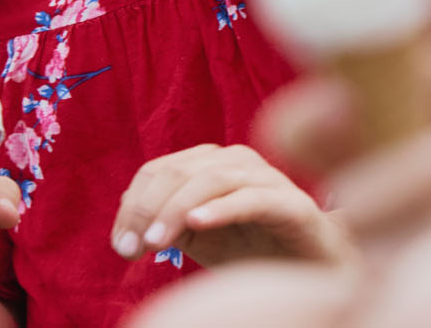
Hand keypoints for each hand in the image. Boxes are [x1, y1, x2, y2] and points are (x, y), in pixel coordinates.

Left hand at [112, 144, 350, 269]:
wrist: (309, 271)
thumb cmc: (251, 249)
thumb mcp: (198, 238)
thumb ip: (165, 225)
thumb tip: (128, 227)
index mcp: (210, 162)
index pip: (157, 170)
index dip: (132, 205)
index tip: (121, 246)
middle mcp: (237, 160)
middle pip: (178, 171)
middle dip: (147, 210)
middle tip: (132, 249)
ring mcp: (267, 178)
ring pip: (211, 179)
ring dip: (176, 210)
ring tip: (155, 242)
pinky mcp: (293, 203)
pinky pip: (253, 198)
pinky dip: (222, 208)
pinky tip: (198, 224)